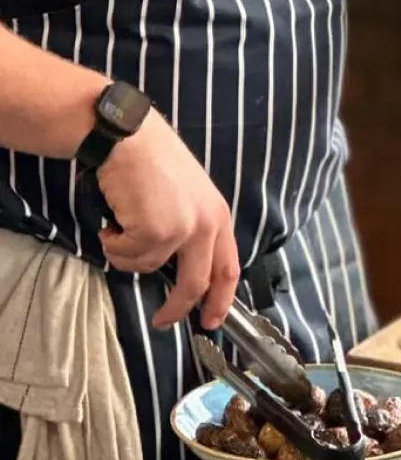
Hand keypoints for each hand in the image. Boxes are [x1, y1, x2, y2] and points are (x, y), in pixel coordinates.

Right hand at [96, 109, 240, 330]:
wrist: (129, 138)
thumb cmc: (152, 162)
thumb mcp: (189, 196)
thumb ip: (193, 230)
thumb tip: (182, 267)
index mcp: (218, 216)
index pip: (229, 268)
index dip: (222, 300)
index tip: (211, 321)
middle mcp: (207, 225)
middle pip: (197, 283)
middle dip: (178, 308)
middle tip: (162, 321)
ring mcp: (183, 229)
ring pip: (148, 267)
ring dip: (127, 254)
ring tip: (121, 226)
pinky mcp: (156, 231)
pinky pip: (127, 256)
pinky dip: (113, 243)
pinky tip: (113, 220)